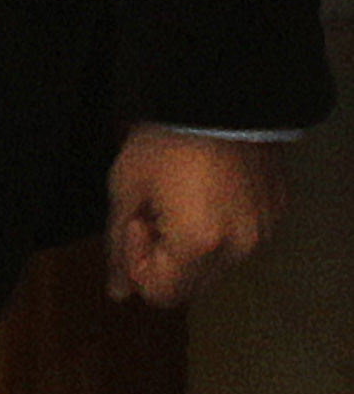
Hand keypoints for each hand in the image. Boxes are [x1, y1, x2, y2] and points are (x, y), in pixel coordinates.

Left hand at [105, 126, 284, 304]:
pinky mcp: (276, 214)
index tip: (137, 221)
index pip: (162, 294)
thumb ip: (118, 245)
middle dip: (165, 256)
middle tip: (154, 207)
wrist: (217, 99)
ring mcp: (263, 233)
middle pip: (191, 283)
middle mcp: (238, 250)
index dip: (138, 262)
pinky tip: (206, 188)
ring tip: (180, 194)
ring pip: (217, 264)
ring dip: (193, 243)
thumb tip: (118, 293)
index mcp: (198, 246)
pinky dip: (220, 227)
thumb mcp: (126, 187)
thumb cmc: (162, 142)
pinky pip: (242, 239)